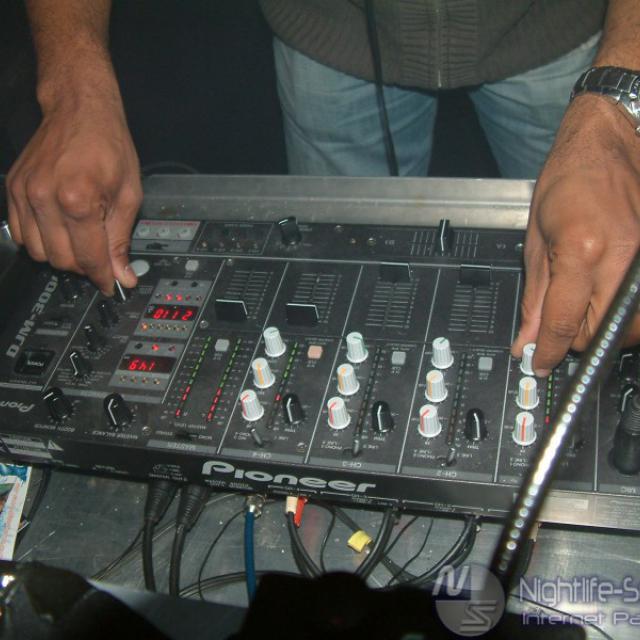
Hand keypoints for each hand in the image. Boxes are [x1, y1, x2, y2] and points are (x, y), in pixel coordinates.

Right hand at [6, 90, 141, 294]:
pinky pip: (20, 234)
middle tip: (100, 256)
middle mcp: (45, 198)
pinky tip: (58, 229)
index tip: (111, 285)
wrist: (79, 110)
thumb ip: (121, 239)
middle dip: (84, 266)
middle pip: (62, 260)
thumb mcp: (128, 195)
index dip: (103, 277)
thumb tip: (122, 274)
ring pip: (39, 252)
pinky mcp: (12, 189)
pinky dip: (40, 241)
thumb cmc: (108, 145)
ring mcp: (24, 193)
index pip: (89, 258)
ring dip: (62, 255)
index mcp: (78, 199)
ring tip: (80, 239)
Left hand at [512, 95, 639, 374]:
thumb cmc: (567, 180)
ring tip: (583, 305)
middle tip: (558, 326)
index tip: (538, 362)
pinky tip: (607, 295)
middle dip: (573, 339)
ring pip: (627, 326)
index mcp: (582, 251)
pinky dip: (623, 312)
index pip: (563, 323)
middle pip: (600, 332)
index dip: (547, 351)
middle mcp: (623, 258)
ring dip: (601, 328)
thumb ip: (534, 295)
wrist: (607, 142)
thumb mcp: (536, 239)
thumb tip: (528, 337)